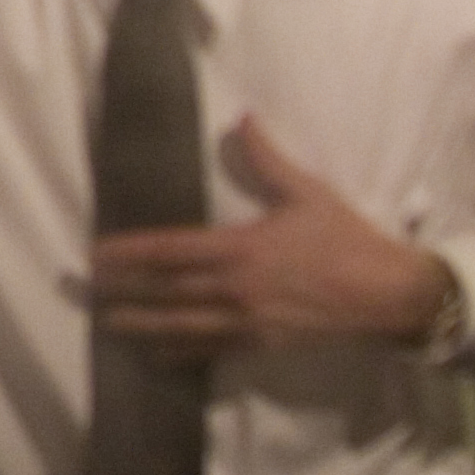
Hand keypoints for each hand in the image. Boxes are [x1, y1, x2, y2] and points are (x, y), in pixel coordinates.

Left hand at [90, 116, 451, 350]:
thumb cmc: (346, 239)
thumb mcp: (307, 192)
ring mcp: (249, 321)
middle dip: (124, 292)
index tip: (97, 254)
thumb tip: (242, 118)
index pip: (171, 251)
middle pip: (168, 292)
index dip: (130, 254)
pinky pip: (214, 350)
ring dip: (143, 326)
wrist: (390, 295)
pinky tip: (157, 356)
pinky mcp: (264, 345)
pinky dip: (182, 353)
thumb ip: (267, 158)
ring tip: (107, 325)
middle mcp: (237, 288)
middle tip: (85, 292)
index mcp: (241, 249)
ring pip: (183, 326)